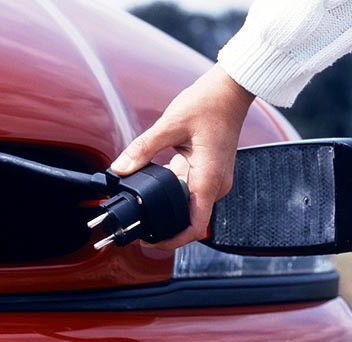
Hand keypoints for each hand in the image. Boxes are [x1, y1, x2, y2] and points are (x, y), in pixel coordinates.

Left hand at [111, 64, 254, 249]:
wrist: (231, 89)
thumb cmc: (209, 103)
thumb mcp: (169, 124)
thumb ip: (142, 149)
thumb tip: (120, 168)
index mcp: (209, 180)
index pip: (193, 227)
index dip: (171, 241)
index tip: (148, 241)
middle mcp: (215, 185)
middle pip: (188, 220)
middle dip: (162, 223)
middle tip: (136, 218)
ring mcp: (214, 180)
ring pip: (187, 205)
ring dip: (166, 204)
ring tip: (143, 197)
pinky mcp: (209, 173)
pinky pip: (189, 190)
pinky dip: (171, 190)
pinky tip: (158, 176)